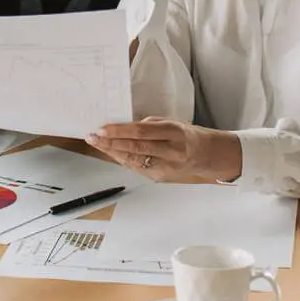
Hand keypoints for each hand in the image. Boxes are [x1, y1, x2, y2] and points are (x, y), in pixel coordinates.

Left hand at [87, 117, 241, 182]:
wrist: (206, 155)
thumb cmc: (187, 135)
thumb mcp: (172, 123)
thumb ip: (149, 125)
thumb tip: (124, 128)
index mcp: (174, 133)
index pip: (142, 132)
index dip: (120, 131)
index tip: (102, 128)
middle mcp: (171, 151)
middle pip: (136, 148)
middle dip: (110, 143)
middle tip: (93, 137)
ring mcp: (166, 167)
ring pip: (134, 160)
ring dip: (112, 152)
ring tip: (97, 144)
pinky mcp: (160, 177)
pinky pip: (137, 168)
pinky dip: (122, 160)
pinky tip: (111, 153)